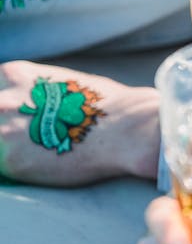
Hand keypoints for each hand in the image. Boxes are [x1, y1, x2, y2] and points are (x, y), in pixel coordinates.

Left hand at [0, 60, 158, 184]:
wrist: (128, 130)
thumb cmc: (109, 105)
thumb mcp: (66, 82)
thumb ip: (39, 93)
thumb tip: (36, 108)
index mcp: (14, 74)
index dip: (11, 110)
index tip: (22, 119)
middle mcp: (1, 100)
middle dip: (12, 129)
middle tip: (34, 138)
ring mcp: (2, 131)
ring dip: (14, 149)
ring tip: (42, 154)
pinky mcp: (10, 161)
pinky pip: (5, 168)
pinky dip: (22, 169)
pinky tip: (45, 166)